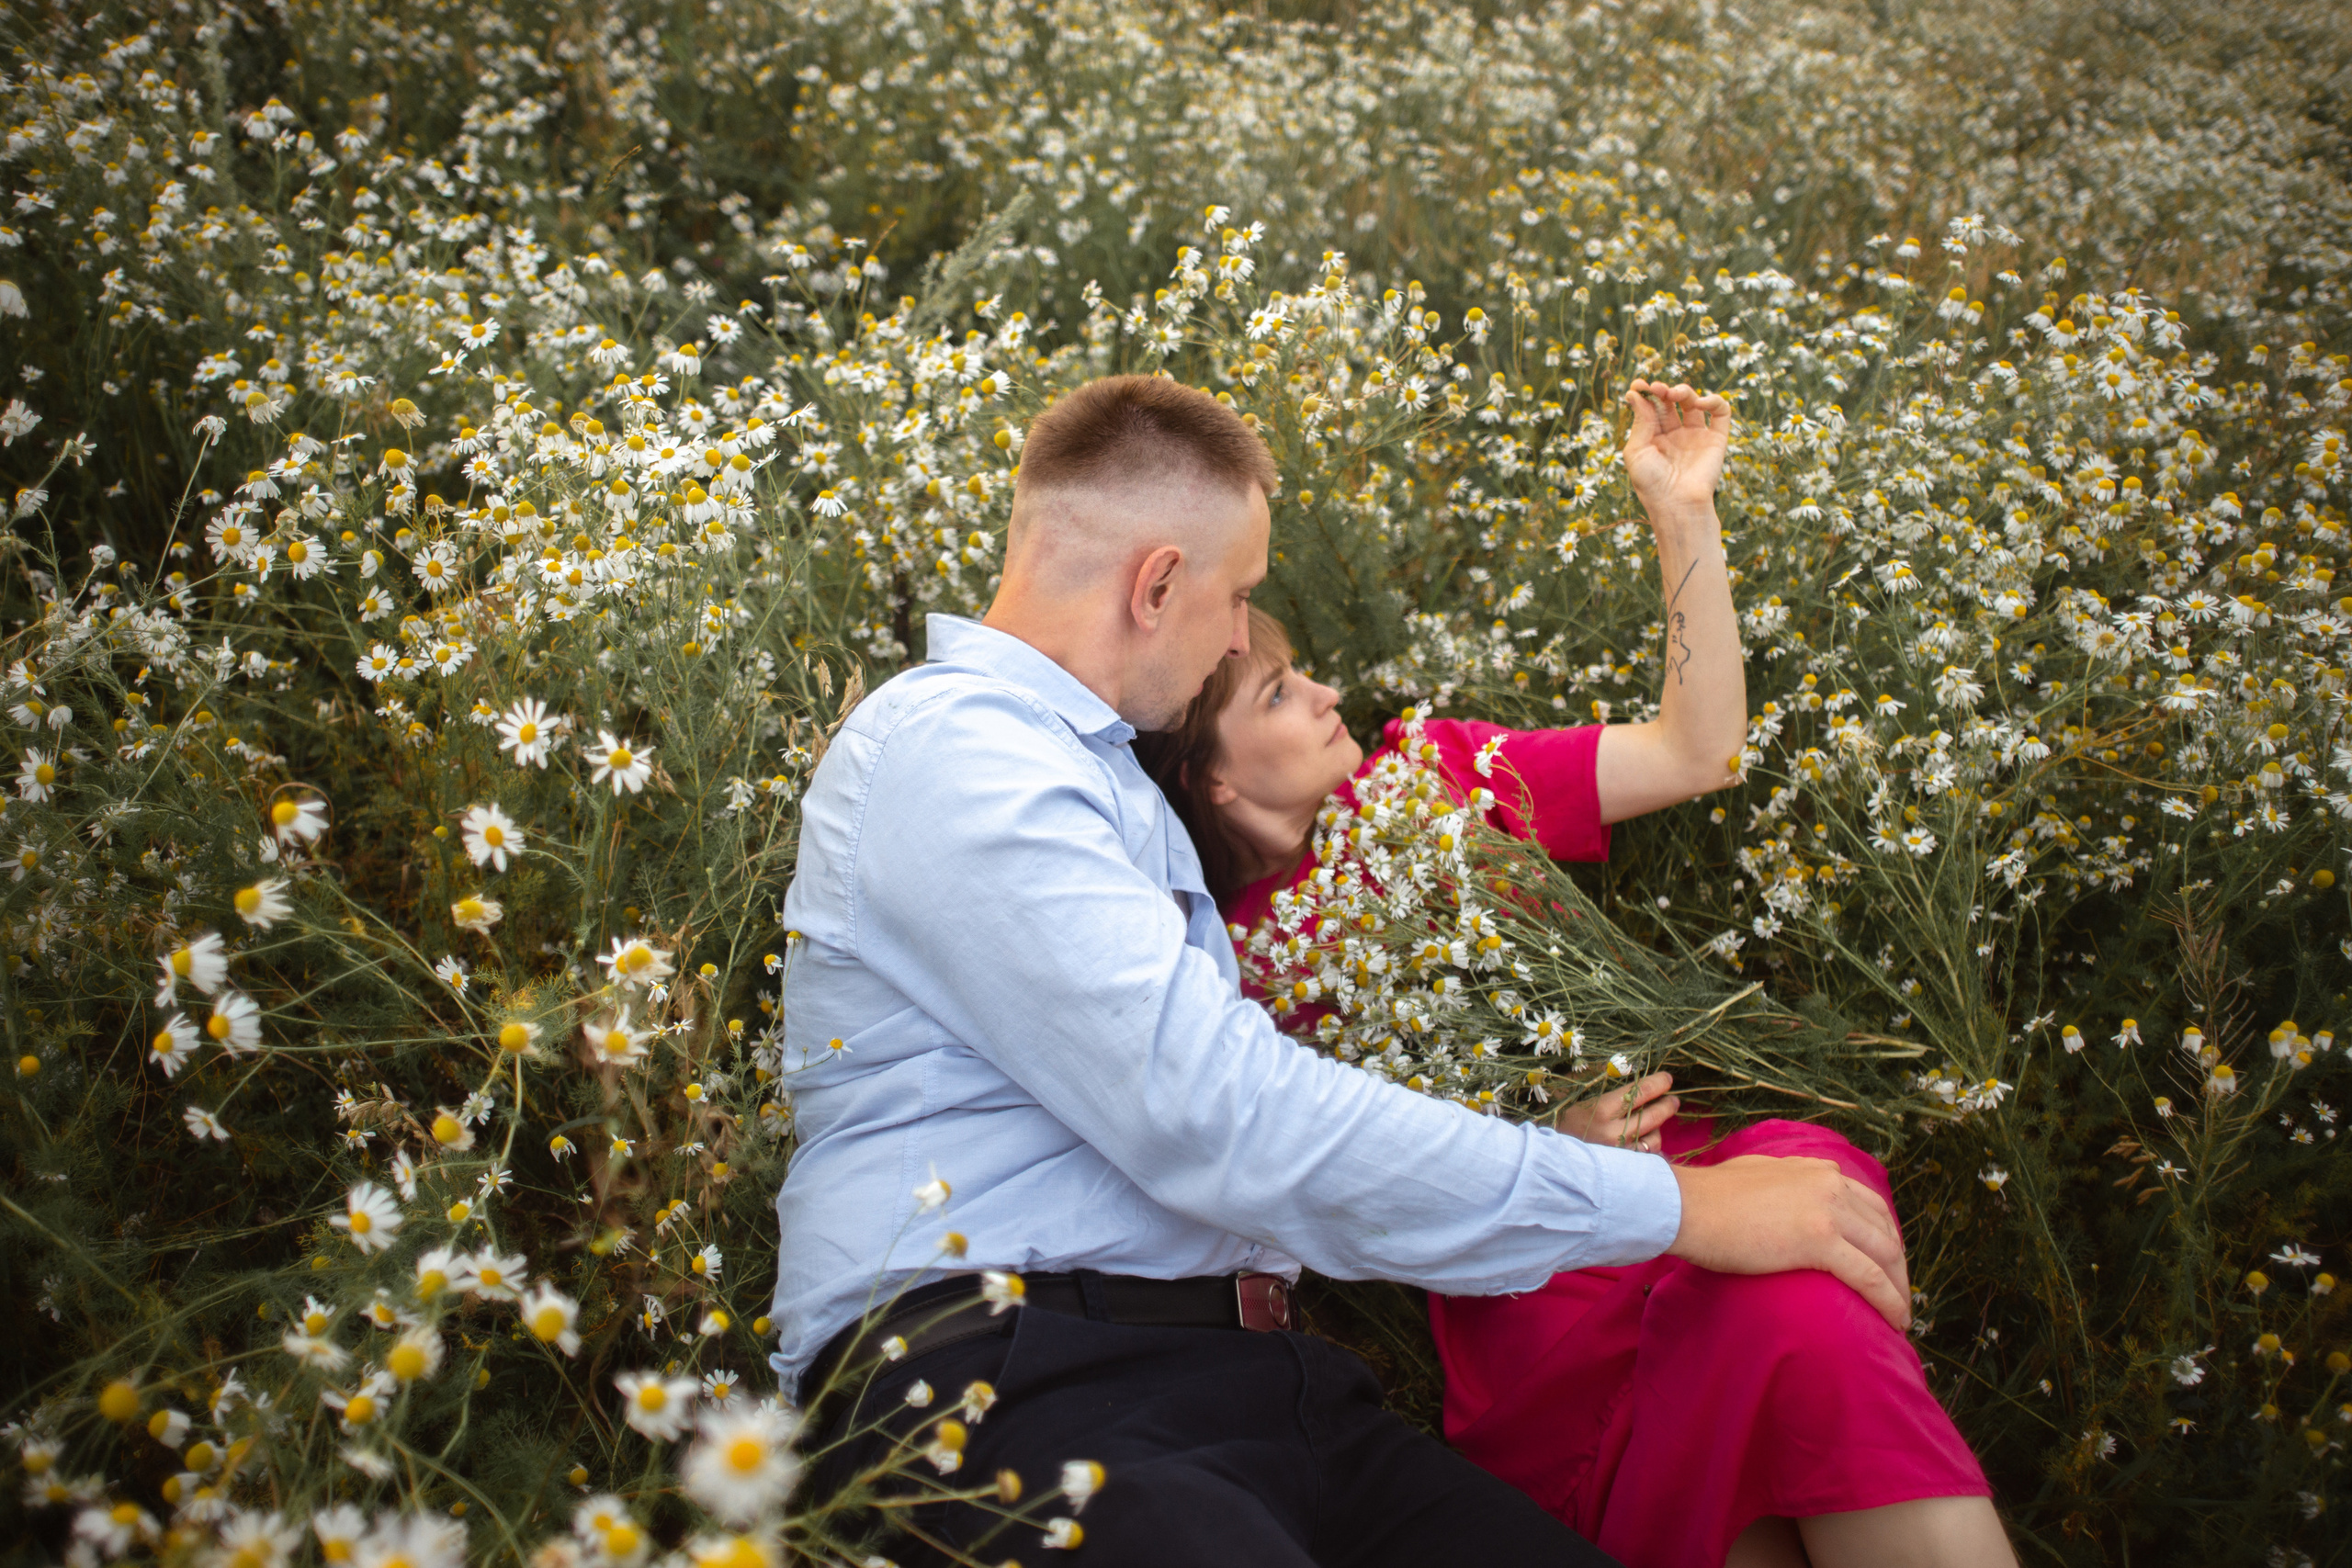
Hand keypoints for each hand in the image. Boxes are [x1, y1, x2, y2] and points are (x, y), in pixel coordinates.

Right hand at [1553, 1070, 1677, 1153]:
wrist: (1551, 1157)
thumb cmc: (1562, 1120)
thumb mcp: (1577, 1095)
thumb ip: (1601, 1082)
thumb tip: (1628, 1069)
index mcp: (1600, 1110)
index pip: (1640, 1092)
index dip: (1658, 1083)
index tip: (1667, 1079)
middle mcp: (1612, 1133)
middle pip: (1653, 1116)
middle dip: (1667, 1105)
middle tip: (1673, 1099)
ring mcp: (1619, 1153)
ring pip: (1654, 1138)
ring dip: (1658, 1127)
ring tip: (1655, 1121)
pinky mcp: (1621, 1169)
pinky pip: (1646, 1156)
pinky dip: (1649, 1147)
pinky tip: (1645, 1139)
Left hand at [1622, 379, 1731, 516]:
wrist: (1677, 504)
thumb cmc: (1651, 483)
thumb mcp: (1636, 451)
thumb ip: (1640, 420)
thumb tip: (1635, 392)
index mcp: (1653, 437)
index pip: (1651, 408)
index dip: (1646, 393)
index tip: (1639, 384)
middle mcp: (1675, 434)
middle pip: (1671, 402)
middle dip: (1663, 390)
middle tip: (1657, 388)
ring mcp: (1696, 436)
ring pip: (1693, 402)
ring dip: (1684, 390)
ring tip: (1674, 393)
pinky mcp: (1716, 439)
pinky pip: (1721, 413)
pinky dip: (1713, 400)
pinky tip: (1699, 403)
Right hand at [1668, 1154, 1912, 1331]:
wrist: (1687, 1206)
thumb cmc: (1708, 1197)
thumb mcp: (1757, 1174)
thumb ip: (1783, 1183)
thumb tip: (1784, 1195)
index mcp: (1817, 1170)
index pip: (1869, 1204)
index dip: (1883, 1237)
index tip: (1884, 1264)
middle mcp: (1831, 1184)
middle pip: (1884, 1229)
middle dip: (1898, 1266)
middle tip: (1899, 1295)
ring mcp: (1828, 1211)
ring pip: (1885, 1253)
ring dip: (1899, 1287)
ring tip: (1900, 1315)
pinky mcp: (1820, 1241)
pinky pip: (1869, 1276)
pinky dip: (1888, 1301)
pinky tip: (1895, 1321)